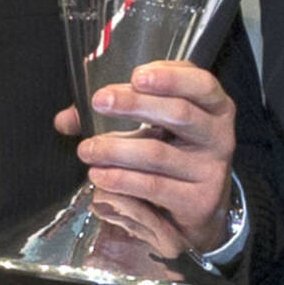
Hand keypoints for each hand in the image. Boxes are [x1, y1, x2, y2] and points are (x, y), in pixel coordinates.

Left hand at [53, 60, 234, 252]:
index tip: (136, 76)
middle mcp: (218, 137)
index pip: (202, 85)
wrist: (195, 208)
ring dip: (114, 149)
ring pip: (157, 153)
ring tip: (86, 150)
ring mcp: (211, 172)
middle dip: (134, 104)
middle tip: (99, 102)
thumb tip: (64, 120)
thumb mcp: (148, 124)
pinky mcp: (198, 202)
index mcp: (212, 108)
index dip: (171, 78)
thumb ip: (111, 112)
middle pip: (179, 114)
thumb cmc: (168, 151)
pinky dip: (120, 180)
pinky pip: (153, 187)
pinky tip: (100, 177)